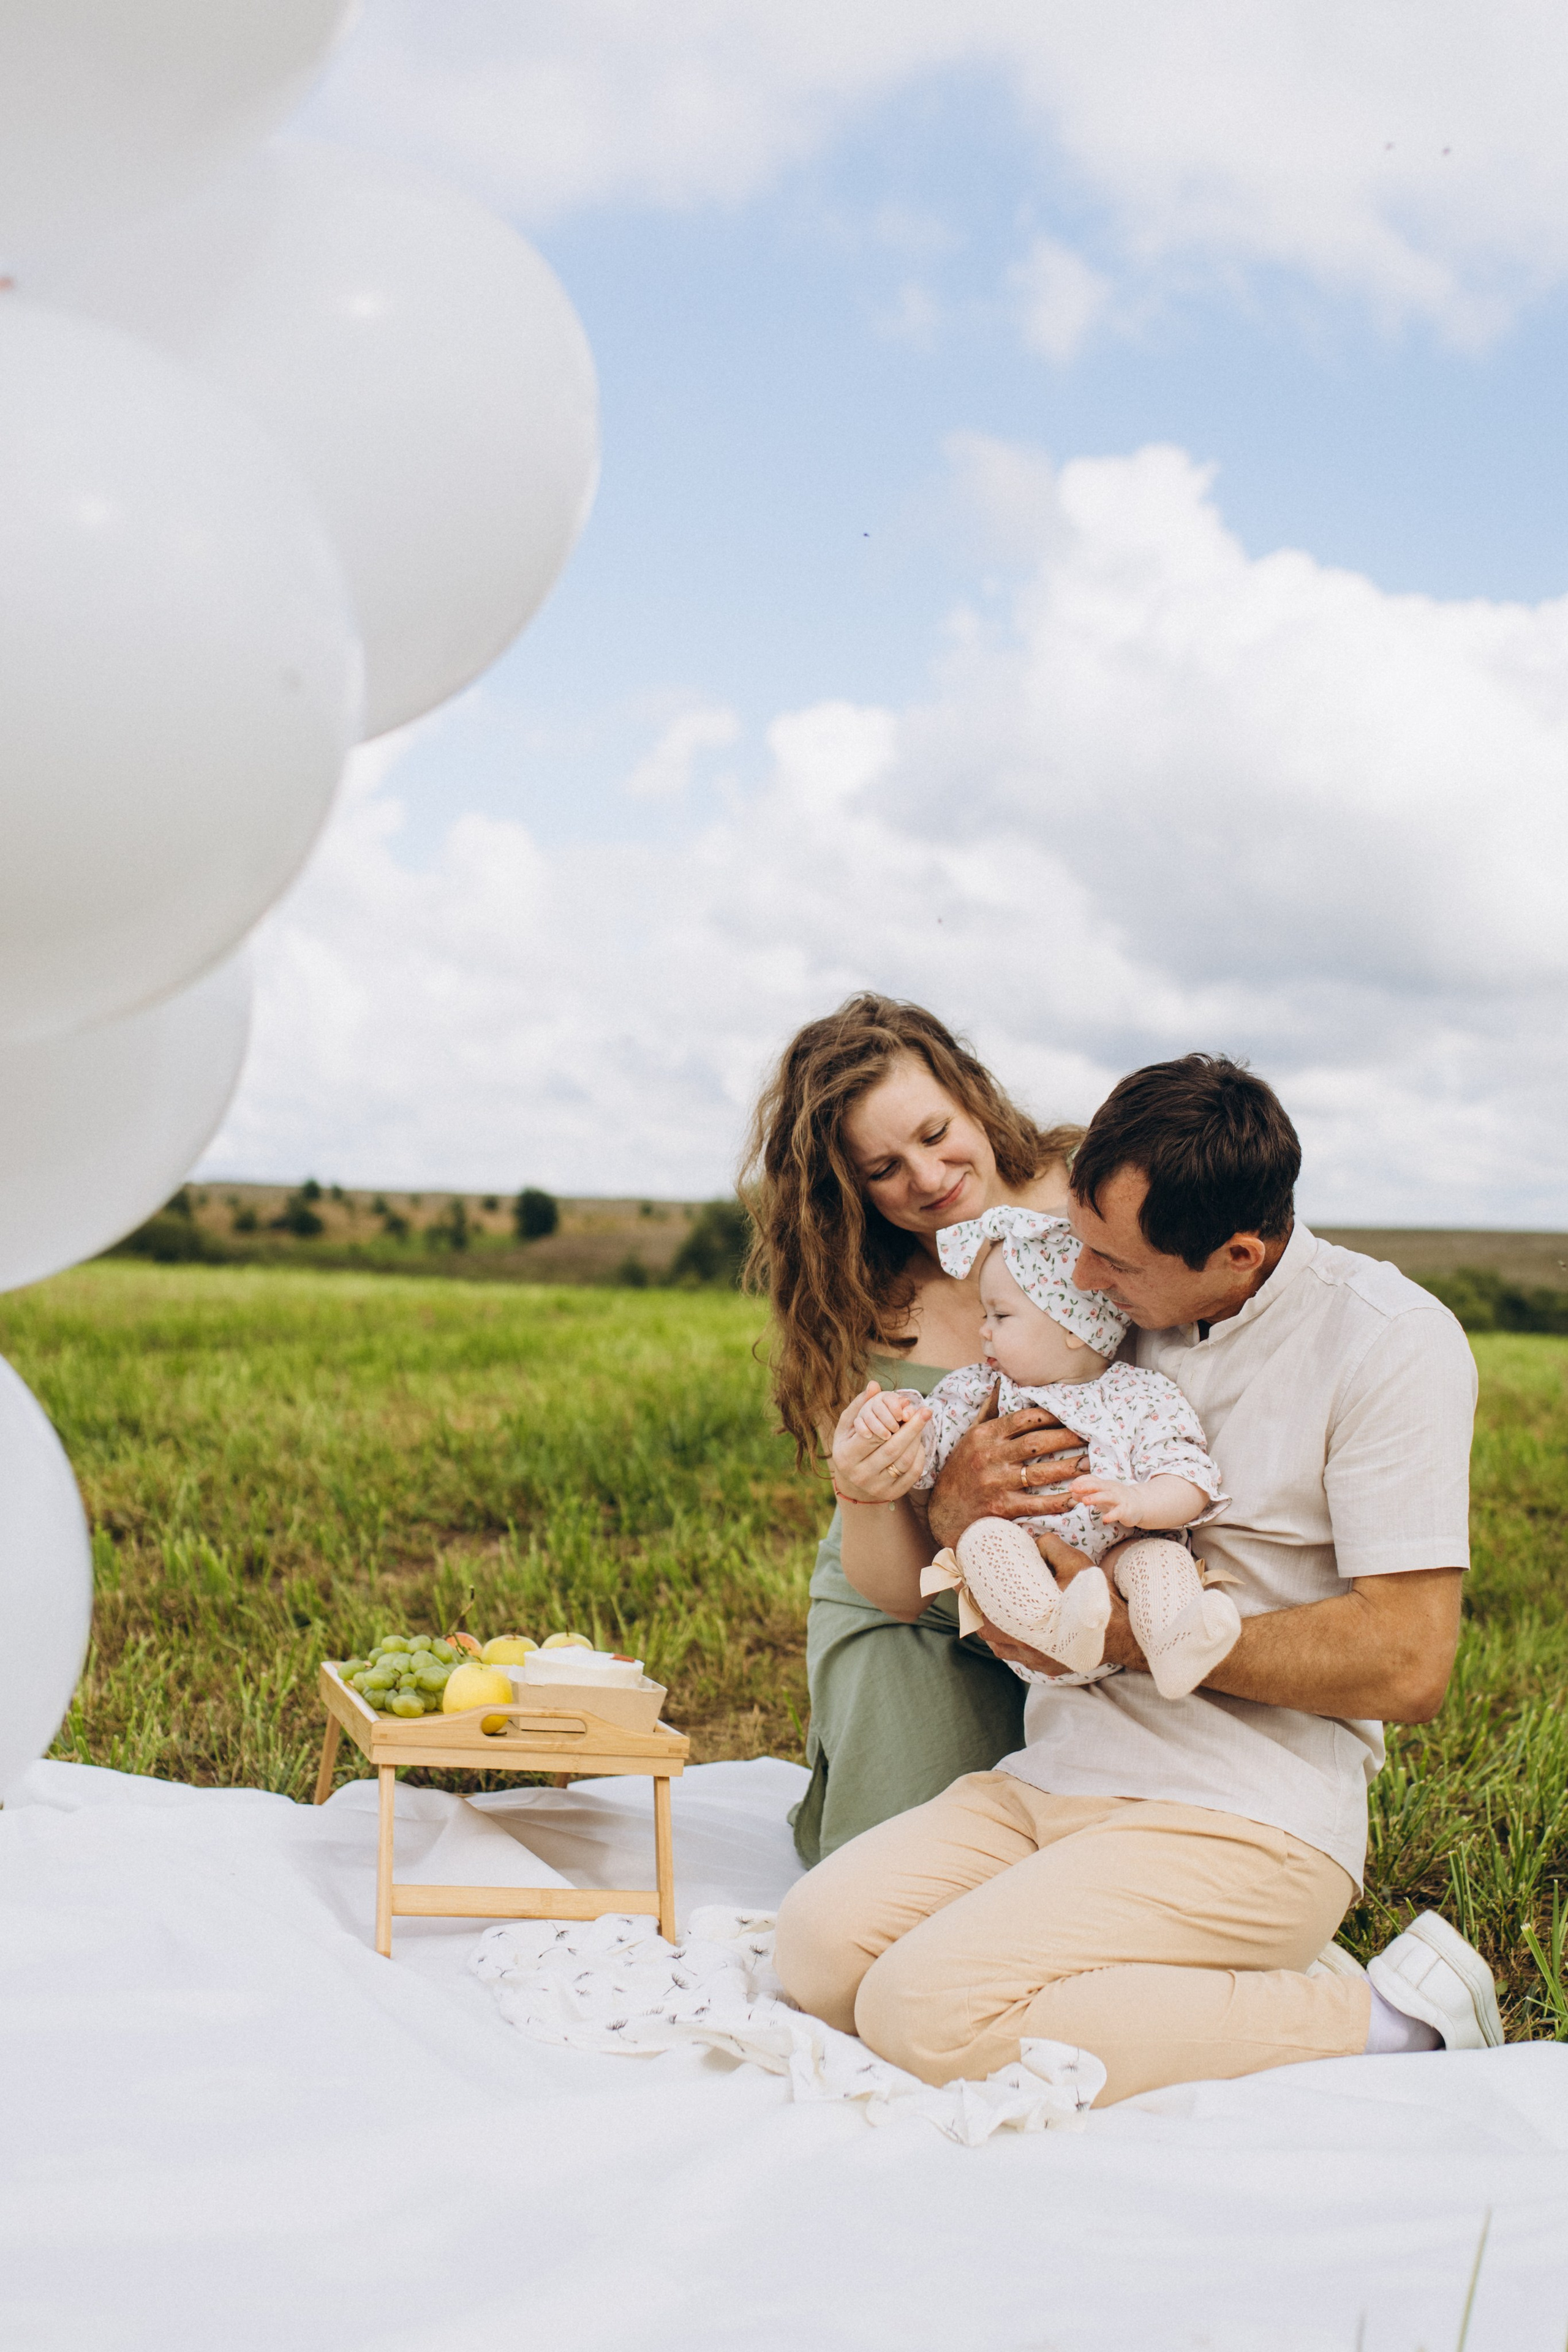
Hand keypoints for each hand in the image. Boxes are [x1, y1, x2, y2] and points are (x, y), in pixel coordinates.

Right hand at [831, 1382, 929, 1505]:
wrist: (854, 1483)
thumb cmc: (851, 1446)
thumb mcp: (847, 1426)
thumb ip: (860, 1405)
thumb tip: (874, 1384)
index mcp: (846, 1456)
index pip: (872, 1436)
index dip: (890, 1419)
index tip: (906, 1405)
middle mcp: (860, 1475)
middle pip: (892, 1449)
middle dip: (911, 1427)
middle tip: (925, 1411)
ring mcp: (877, 1487)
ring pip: (904, 1461)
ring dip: (917, 1440)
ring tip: (922, 1423)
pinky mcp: (892, 1494)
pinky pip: (912, 1473)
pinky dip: (919, 1455)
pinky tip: (919, 1441)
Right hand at [926, 1384, 1086, 1547]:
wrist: (943, 1511)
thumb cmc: (960, 1471)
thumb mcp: (969, 1437)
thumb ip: (988, 1412)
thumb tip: (1001, 1384)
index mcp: (985, 1436)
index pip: (1023, 1419)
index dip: (1050, 1416)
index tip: (1070, 1414)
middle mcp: (991, 1457)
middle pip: (1037, 1443)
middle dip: (1067, 1438)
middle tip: (1089, 1435)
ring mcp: (997, 1483)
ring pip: (1040, 1473)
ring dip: (1069, 1468)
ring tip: (1089, 1463)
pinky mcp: (1002, 1508)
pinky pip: (1036, 1504)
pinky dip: (1057, 1502)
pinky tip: (1075, 1498)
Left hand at [977, 1529, 1149, 1675]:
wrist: (1122, 1633)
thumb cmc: (1097, 1598)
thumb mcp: (1076, 1564)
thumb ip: (1050, 1547)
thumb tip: (1032, 1538)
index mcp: (1029, 1622)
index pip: (985, 1612)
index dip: (969, 1597)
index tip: (960, 1583)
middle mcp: (1028, 1647)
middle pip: (986, 1631)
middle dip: (976, 1613)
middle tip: (973, 1595)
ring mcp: (1037, 1660)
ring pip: (999, 1647)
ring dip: (992, 1629)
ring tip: (989, 1610)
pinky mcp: (1047, 1667)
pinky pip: (1016, 1657)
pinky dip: (1009, 1643)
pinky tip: (1012, 1627)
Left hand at [1068, 1473, 1141, 1527]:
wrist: (1140, 1503)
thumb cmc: (1116, 1498)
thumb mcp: (1101, 1494)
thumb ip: (1087, 1492)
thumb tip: (1072, 1492)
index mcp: (1104, 1485)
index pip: (1091, 1480)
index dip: (1081, 1483)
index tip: (1070, 1487)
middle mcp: (1111, 1489)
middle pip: (1098, 1486)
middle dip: (1086, 1487)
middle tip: (1074, 1489)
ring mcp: (1119, 1499)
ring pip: (1107, 1496)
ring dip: (1096, 1497)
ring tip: (1085, 1501)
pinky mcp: (1126, 1510)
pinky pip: (1118, 1512)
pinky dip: (1112, 1515)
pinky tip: (1105, 1519)